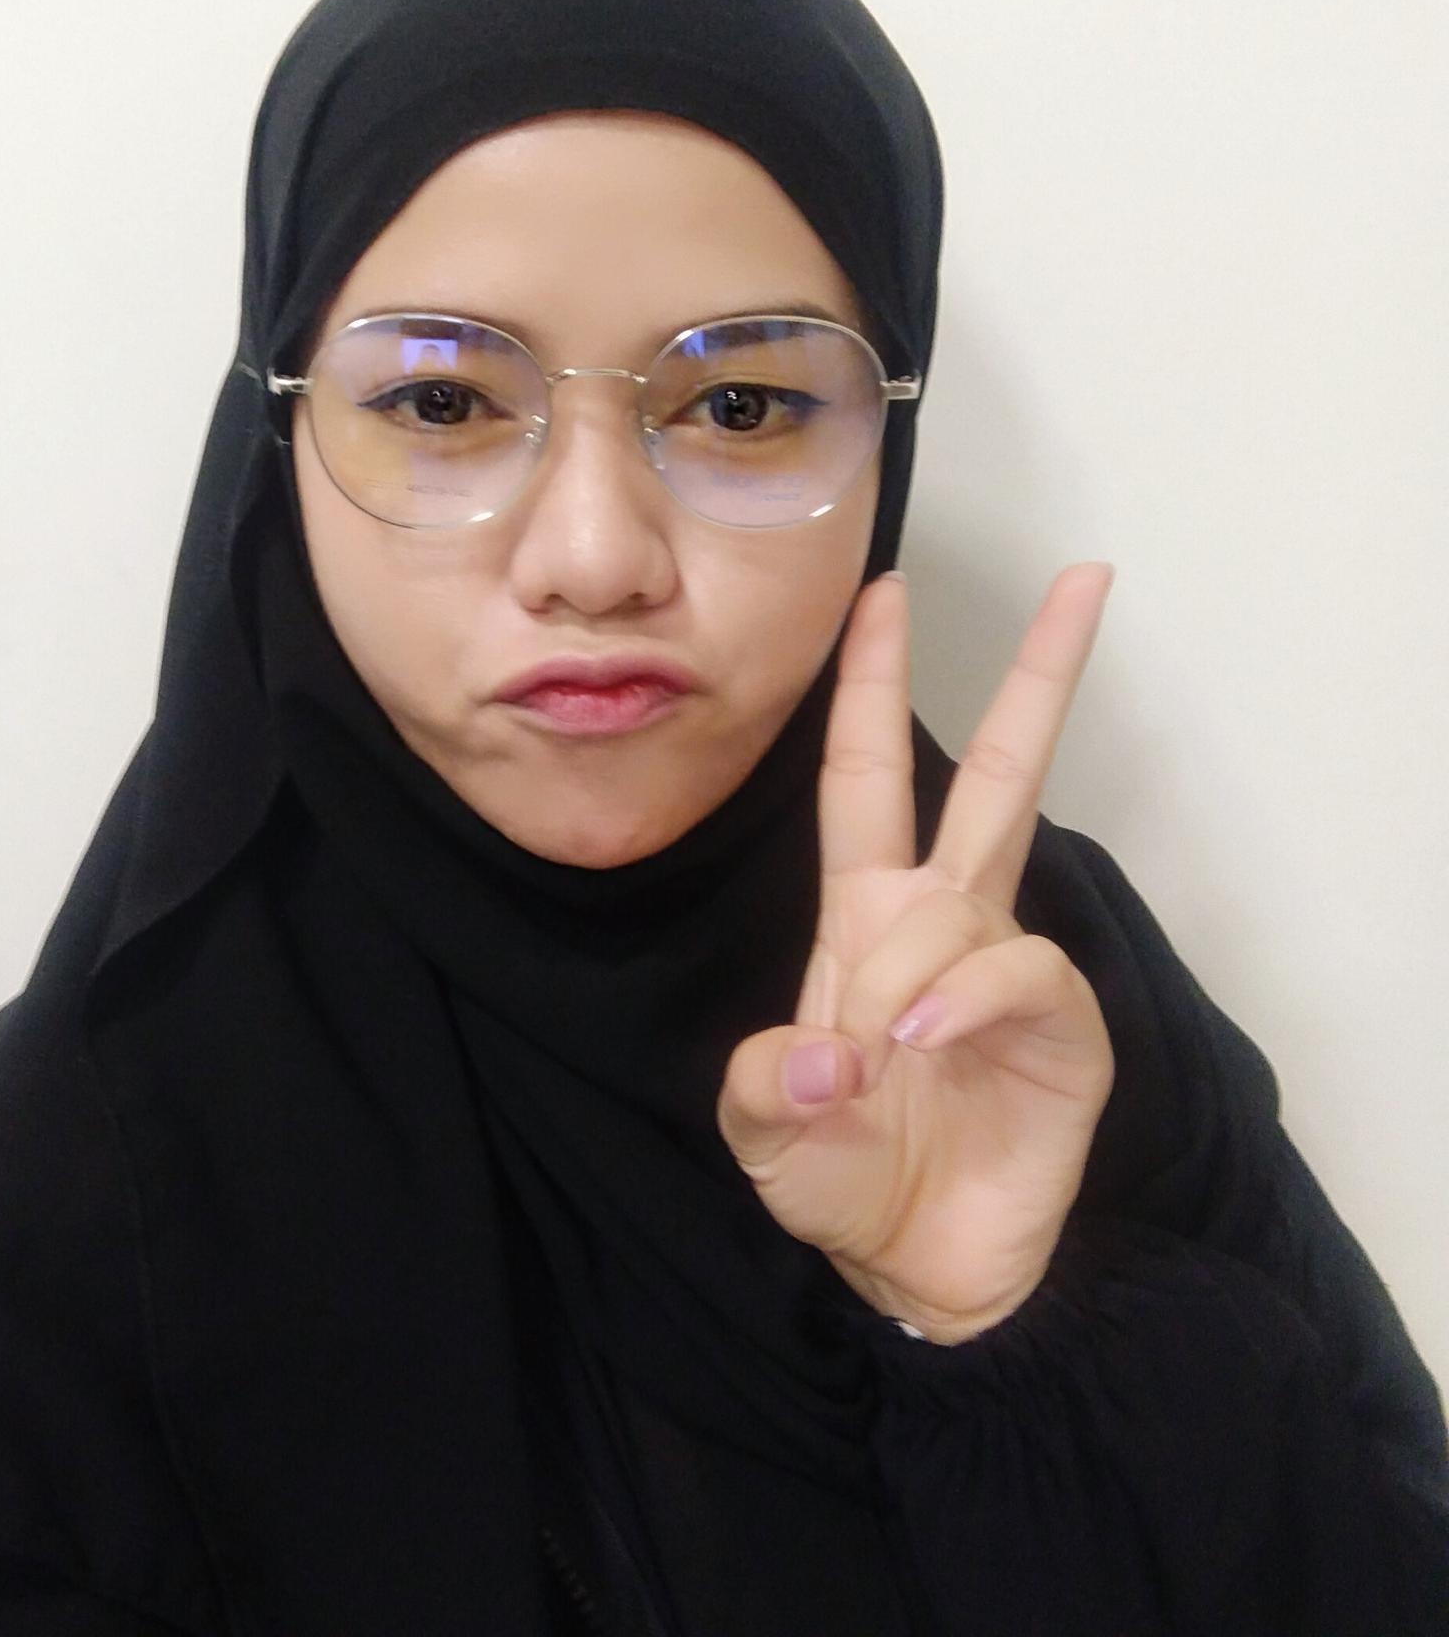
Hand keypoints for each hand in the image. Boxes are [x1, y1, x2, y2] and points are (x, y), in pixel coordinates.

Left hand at [716, 564, 1116, 1343]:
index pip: (866, 772)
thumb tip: (828, 1052)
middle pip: (994, 772)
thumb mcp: (762, 1129)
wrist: (914, 1266)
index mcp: (864, 914)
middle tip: (1084, 579)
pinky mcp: (1062, 1027)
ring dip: (909, 957)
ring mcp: (1007, 967)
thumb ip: (765, 1088)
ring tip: (879, 1042)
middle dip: (1036, 677)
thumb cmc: (837, 1177)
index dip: (870, 683)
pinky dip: (966, 994)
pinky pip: (1018, 967)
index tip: (880, 592)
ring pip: (975, 878)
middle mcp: (942, 921)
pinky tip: (924, 1039)